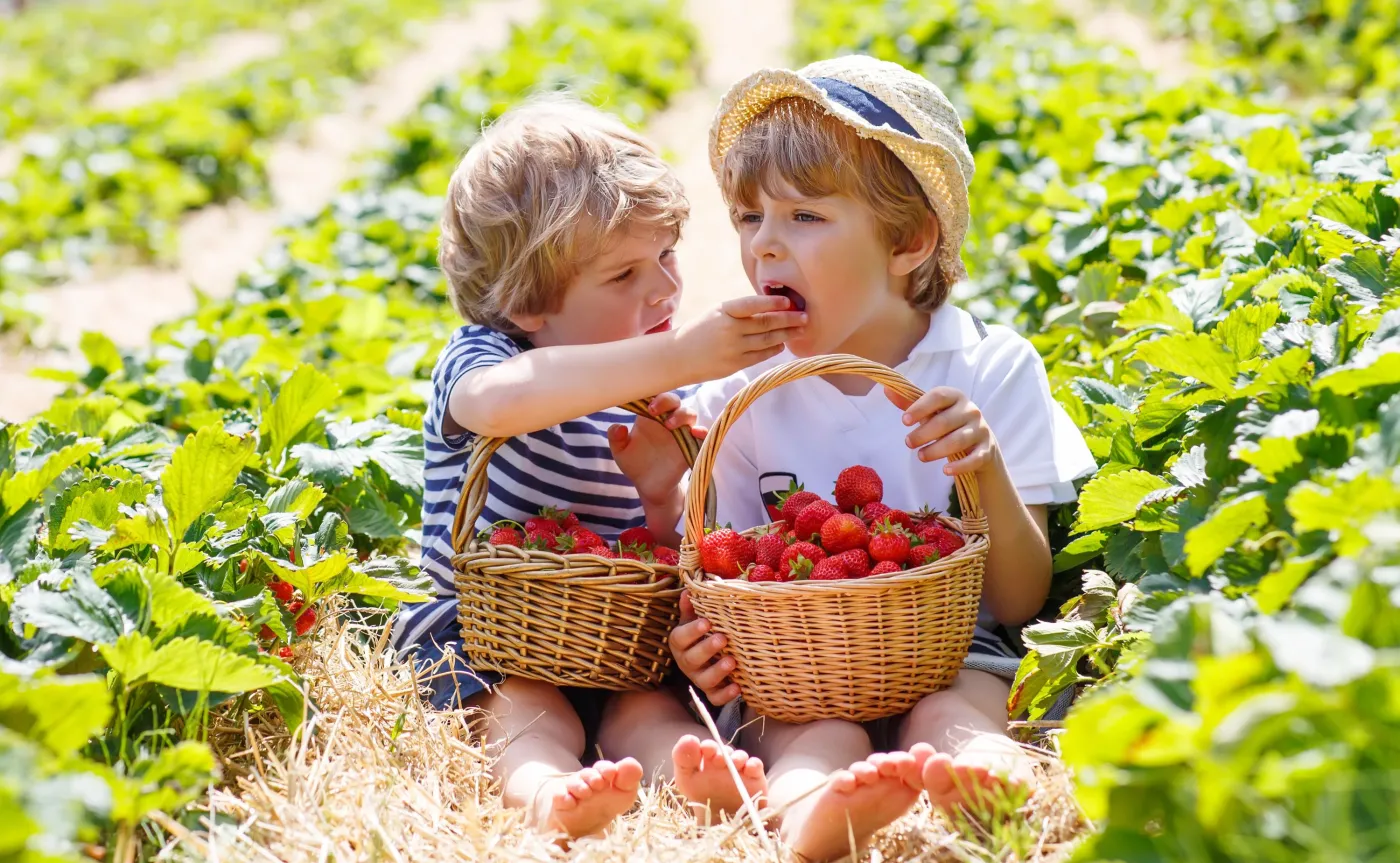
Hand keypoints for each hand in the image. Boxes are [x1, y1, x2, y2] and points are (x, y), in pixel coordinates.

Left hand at [609, 392, 704, 504]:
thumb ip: (616, 438)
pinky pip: (702, 434)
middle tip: (653, 411)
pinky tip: (696, 433)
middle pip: (673, 400)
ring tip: (669, 425)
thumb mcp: (620, 452)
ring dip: (681, 415)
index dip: (651, 393)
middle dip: (665, 401)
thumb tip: (619, 427)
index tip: (642, 401)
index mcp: (649, 417)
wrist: (649, 485)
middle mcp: (667, 420)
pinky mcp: (691, 446)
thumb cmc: (634, 463)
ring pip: (689, 414)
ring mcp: (681, 432)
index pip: (654, 396)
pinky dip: (702, 432)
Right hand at [668, 591, 740, 705]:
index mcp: (680, 643)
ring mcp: (699, 678)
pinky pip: (716, 698)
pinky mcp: (711, 692)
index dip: (692, 631)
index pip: (680, 637)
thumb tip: (689, 589)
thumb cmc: (701, 634)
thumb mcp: (693, 619)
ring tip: (732, 661)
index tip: (707, 622)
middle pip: (691, 659)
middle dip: (706, 649)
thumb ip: (691, 607)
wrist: (705, 660)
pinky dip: (726, 695)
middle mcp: (687, 662)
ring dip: (718, 672)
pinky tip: (738, 687)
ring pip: (704, 680)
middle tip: (722, 639)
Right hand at [671, 294, 806, 380]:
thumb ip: (739, 312)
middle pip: (765, 323)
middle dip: (788, 319)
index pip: (752, 304)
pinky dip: (773, 349)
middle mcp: (729, 329)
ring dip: (786, 334)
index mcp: (723, 311)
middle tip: (804, 316)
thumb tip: (770, 309)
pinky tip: (782, 344)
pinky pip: (760, 356)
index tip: (789, 301)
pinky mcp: (734, 364)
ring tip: (799, 329)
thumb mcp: (715, 314)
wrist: (677, 356)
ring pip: (766, 340)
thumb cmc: (699, 331)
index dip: (773, 303)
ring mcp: (732, 348)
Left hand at [886, 386, 999, 474]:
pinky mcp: (986, 451)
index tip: (904, 421)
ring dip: (935, 450)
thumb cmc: (948, 423)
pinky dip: (960, 466)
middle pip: (945, 422)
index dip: (920, 407)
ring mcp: (981, 431)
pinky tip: (945, 471)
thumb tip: (886, 389)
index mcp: (956, 397)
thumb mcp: (931, 411)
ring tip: (920, 456)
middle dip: (923, 434)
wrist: (980, 442)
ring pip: (957, 441)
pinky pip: (974, 459)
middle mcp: (971, 411)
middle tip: (907, 443)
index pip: (938, 396)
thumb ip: (909, 402)